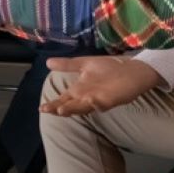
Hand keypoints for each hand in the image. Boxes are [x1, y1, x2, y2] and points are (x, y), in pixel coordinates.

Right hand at [38, 55, 163, 116]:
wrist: (132, 69)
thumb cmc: (109, 68)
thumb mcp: (85, 64)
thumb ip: (67, 65)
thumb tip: (48, 62)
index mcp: (80, 89)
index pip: (64, 99)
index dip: (54, 104)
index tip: (41, 108)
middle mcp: (87, 97)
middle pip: (71, 105)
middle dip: (60, 108)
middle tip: (48, 110)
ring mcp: (98, 99)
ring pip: (83, 107)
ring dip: (73, 108)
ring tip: (61, 109)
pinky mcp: (110, 99)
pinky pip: (101, 103)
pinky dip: (94, 103)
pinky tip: (88, 100)